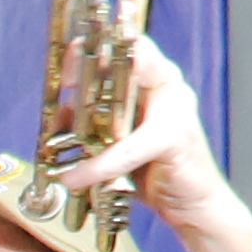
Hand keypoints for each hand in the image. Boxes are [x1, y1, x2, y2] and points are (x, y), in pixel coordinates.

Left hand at [54, 36, 234, 240]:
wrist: (193, 204)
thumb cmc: (155, 171)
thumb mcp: (114, 143)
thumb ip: (91, 124)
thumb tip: (59, 114)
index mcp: (154, 80)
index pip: (126, 47)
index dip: (97, 46)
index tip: (70, 52)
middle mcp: (167, 87)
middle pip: (127, 61)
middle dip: (90, 68)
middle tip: (64, 81)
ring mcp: (175, 109)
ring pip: (125, 103)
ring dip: (89, 119)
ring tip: (58, 136)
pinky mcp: (175, 138)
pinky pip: (127, 149)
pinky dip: (99, 165)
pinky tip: (76, 177)